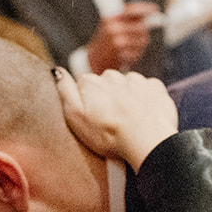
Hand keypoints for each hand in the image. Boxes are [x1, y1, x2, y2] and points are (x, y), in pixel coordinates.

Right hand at [54, 68, 176, 169]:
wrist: (148, 141)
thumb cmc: (109, 135)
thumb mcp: (76, 117)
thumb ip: (65, 91)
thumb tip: (57, 70)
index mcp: (91, 82)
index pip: (84, 85)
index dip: (88, 102)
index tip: (93, 117)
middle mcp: (113, 75)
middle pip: (106, 83)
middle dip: (107, 97)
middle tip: (111, 121)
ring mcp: (136, 79)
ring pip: (127, 85)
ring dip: (127, 98)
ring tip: (128, 120)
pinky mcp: (155, 87)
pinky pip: (147, 89)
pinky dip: (145, 99)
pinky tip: (144, 114)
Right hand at [85, 2, 158, 71]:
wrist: (92, 60)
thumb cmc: (105, 42)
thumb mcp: (110, 26)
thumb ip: (125, 19)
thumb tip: (147, 13)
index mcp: (110, 19)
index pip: (131, 10)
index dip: (145, 9)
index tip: (155, 9)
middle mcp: (113, 27)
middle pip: (141, 27)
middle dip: (144, 33)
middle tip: (141, 37)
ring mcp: (117, 40)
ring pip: (143, 40)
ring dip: (140, 45)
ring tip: (130, 48)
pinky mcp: (121, 53)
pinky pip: (138, 52)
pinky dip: (135, 55)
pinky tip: (126, 55)